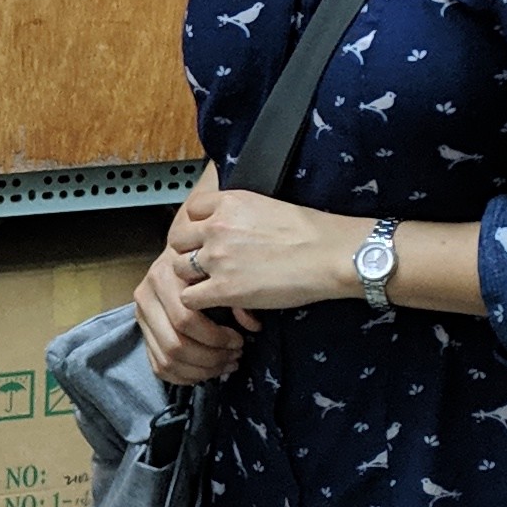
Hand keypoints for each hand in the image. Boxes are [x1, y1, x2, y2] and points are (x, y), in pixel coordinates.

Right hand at [132, 245, 243, 386]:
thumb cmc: (208, 264)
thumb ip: (236, 296)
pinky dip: (185, 377)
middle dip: (210, 358)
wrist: (183, 257)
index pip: (185, 320)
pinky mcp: (143, 334)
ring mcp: (141, 318)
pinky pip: (159, 367)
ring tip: (226, 364)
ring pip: (167, 361)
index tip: (240, 340)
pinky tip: (207, 372)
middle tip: (235, 356)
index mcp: (163, 277)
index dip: (216, 338)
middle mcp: (145, 297)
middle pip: (175, 345)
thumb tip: (252, 326)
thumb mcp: (223, 270)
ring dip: (201, 371)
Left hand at [171, 167, 371, 323]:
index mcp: (228, 202)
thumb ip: (238, 212)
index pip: (190, 211)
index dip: (196, 228)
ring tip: (212, 285)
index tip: (204, 240)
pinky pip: (188, 298)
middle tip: (205, 266)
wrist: (329, 255)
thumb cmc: (309, 232)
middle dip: (188, 253)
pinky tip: (216, 304)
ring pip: (178, 269)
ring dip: (192, 279)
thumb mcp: (266, 205)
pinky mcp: (223, 288)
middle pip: (177, 240)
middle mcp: (216, 226)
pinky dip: (199, 304)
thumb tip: (226, 223)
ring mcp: (217, 258)